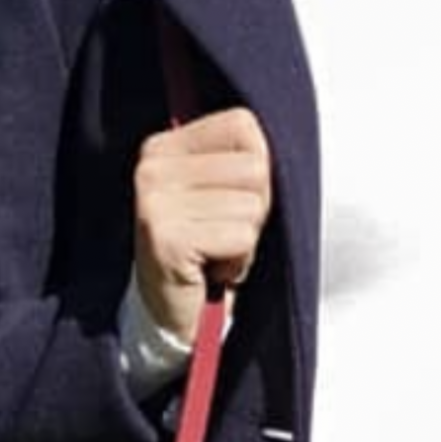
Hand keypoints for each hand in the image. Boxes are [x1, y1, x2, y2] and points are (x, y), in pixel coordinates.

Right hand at [133, 107, 272, 346]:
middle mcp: (152, 167)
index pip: (243, 125)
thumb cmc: (206, 252)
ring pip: (252, 205)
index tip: (230, 201)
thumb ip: (243, 159)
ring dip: (246, 240)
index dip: (258, 169)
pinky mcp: (167, 238)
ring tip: (215, 254)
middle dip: (256, 209)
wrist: (171, 316)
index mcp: (163, 146)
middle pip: (255, 167)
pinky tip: (211, 271)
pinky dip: (239, 263)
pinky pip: (241, 237)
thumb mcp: (220, 194)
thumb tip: (288, 138)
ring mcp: (154, 201)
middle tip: (222, 235)